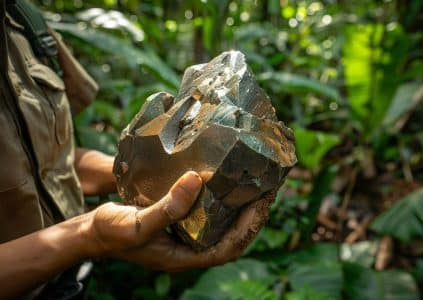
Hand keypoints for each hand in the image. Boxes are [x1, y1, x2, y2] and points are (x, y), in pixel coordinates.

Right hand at [86, 170, 274, 270]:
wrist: (93, 232)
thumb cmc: (112, 233)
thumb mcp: (138, 224)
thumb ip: (167, 208)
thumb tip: (197, 181)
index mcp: (186, 257)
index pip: (230, 247)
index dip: (250, 227)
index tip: (263, 202)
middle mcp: (191, 248)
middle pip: (233, 236)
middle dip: (253, 215)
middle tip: (267, 189)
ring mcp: (186, 236)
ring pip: (223, 225)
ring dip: (241, 207)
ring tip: (254, 185)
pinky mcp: (180, 223)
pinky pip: (209, 214)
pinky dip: (222, 201)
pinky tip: (225, 184)